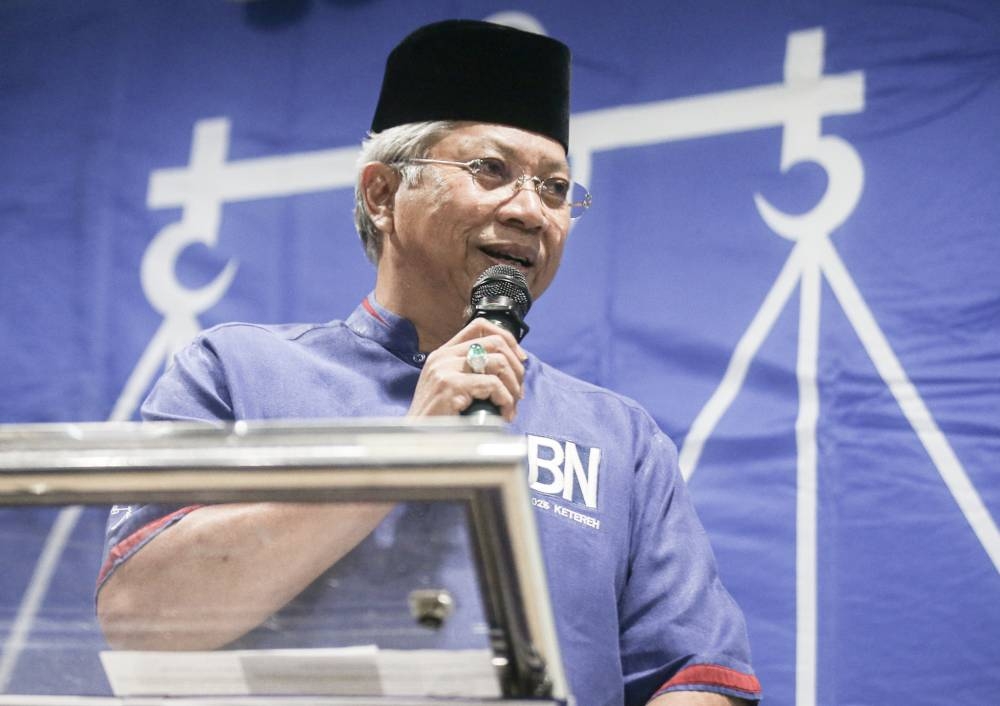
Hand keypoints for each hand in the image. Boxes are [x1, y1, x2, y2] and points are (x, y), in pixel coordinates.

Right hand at [407, 318, 527, 421]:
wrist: (417, 439)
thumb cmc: (438, 419)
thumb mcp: (451, 387)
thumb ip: (471, 372)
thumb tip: (510, 366)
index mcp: (444, 353)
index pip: (480, 326)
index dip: (507, 339)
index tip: (520, 360)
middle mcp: (443, 357)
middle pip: (495, 343)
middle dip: (516, 367)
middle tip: (519, 392)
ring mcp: (445, 369)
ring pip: (498, 363)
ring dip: (513, 387)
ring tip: (511, 406)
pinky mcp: (450, 385)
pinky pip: (492, 385)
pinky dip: (505, 400)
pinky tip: (503, 413)